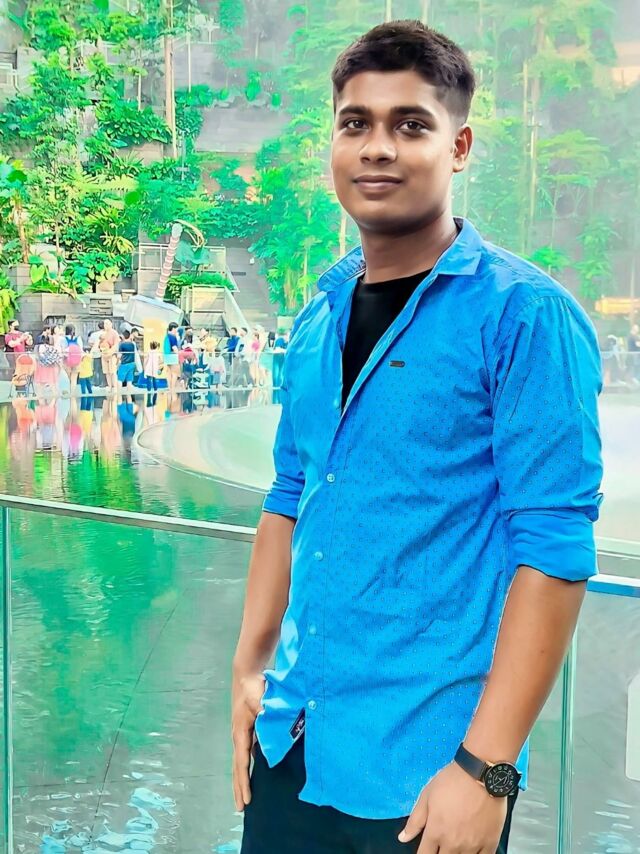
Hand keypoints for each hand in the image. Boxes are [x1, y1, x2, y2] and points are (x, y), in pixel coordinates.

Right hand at [231, 672, 265, 810]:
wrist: (246, 675)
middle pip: (237, 768)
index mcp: (240, 733)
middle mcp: (238, 737)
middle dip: (238, 788)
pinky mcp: (247, 731)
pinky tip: (252, 775)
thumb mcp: (258, 700)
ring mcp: (241, 735)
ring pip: (240, 763)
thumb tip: (267, 725)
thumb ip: (263, 713)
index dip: (244, 782)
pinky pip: (246, 754)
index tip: (246, 800)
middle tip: (240, 809)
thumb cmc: (252, 687)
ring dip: (241, 780)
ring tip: (243, 798)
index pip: (242, 763)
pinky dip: (246, 768)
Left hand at [398, 762, 506, 852]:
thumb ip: (415, 820)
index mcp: (436, 832)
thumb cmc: (451, 781)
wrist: (481, 774)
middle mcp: (453, 844)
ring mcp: (472, 845)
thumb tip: (403, 838)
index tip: (426, 849)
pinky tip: (473, 850)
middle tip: (441, 844)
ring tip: (456, 845)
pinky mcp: (489, 843)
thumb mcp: (427, 795)